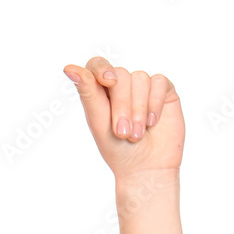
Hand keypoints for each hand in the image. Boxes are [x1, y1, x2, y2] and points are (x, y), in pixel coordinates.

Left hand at [64, 57, 184, 177]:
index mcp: (100, 91)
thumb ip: (87, 93)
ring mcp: (143, 87)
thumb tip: (68, 68)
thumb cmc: (117, 149)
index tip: (108, 82)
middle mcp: (121, 85)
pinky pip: (160, 82)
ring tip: (137, 134)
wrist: (145, 168)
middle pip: (120, 74)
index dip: (102, 69)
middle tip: (122, 132)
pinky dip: (155, 103)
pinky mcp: (164, 91)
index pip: (97, 64)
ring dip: (139, 109)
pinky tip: (153, 122)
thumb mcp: (98, 121)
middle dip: (122, 105)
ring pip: (140, 78)